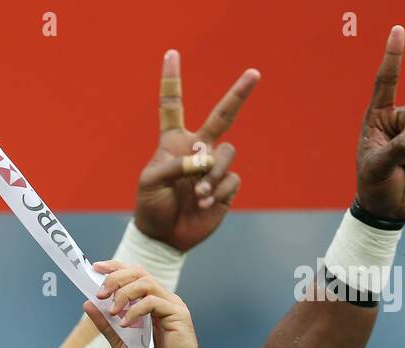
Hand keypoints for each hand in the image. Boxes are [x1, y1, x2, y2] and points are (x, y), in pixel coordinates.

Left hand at [85, 261, 206, 347]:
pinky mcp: (178, 314)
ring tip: (113, 312)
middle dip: (115, 278)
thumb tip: (87, 303)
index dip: (114, 267)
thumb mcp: (121, 342)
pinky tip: (126, 325)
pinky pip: (154, 301)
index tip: (95, 268)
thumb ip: (106, 323)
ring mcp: (172, 305)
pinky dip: (136, 310)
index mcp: (150, 302)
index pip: (133, 274)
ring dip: (123, 294)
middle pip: (138, 272)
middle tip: (100, 294)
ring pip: (146, 282)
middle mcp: (162, 299)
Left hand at [133, 51, 259, 251]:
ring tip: (199, 193)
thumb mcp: (150, 182)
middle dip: (238, 94)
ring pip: (227, 153)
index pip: (173, 105)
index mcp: (173, 142)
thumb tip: (203, 160)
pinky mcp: (226, 187)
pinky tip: (205, 202)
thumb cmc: (151, 207)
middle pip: (222, 115)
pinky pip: (231, 179)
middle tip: (254, 73)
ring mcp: (213, 167)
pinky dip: (218, 189)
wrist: (164, 236)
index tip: (171, 53)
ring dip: (213, 173)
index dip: (172, 80)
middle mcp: (197, 149)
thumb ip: (173, 165)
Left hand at [355, 26, 404, 220]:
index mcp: (379, 119)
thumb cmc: (374, 184)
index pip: (387, 83)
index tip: (398, 30)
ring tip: (404, 171)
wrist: (387, 209)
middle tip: (396, 160)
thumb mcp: (378, 167)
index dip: (394, 57)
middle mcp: (400, 123)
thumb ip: (398, 149)